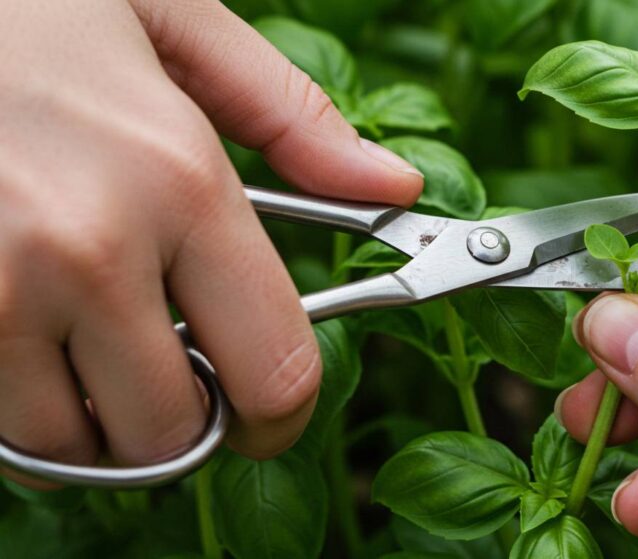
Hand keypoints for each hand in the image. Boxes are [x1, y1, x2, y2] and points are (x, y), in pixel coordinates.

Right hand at [0, 1, 420, 486]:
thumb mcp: (172, 18)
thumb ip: (293, 117)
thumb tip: (394, 185)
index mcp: (177, 178)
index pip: (275, 370)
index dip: (283, 417)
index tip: (269, 419)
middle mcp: (86, 248)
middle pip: (171, 431)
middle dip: (185, 419)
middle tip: (171, 372)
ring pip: (70, 444)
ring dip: (96, 419)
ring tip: (91, 346)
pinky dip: (20, 405)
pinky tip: (29, 334)